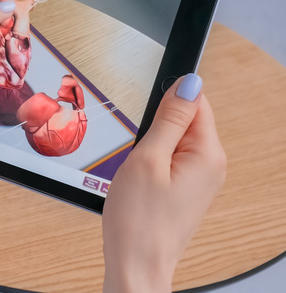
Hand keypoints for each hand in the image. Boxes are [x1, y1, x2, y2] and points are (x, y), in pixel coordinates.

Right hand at [102, 74, 225, 291]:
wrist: (136, 264)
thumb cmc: (139, 221)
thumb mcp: (148, 159)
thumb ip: (168, 119)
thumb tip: (189, 83)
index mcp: (208, 154)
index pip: (196, 102)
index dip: (165, 103)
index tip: (146, 122)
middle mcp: (211, 165)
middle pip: (184, 121)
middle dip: (155, 129)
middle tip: (139, 156)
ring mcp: (200, 179)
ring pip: (174, 141)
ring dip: (151, 148)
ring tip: (138, 173)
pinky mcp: (186, 190)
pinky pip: (170, 160)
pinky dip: (151, 163)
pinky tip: (141, 183)